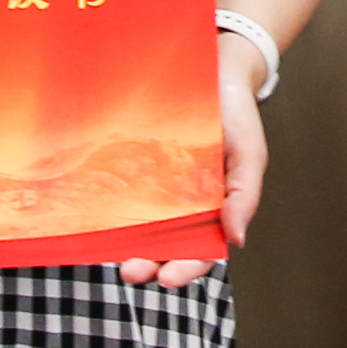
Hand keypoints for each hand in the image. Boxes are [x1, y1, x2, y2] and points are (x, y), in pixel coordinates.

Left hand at [119, 46, 269, 290]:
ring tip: (113, 254)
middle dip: (148, 264)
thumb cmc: (238, 117)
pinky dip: (110, 207)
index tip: (169, 279)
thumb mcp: (250, 155)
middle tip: (131, 272)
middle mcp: (182, 205)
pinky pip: (121, 188)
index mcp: (213, 210)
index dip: (186, 269)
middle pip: (164, 246)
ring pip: (140, 225)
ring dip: (127, 244)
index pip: (201, 251)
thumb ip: (244, 196)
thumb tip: (236, 240)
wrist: (217, 69)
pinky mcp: (135, 163)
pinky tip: (96, 216)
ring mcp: (156, 185)